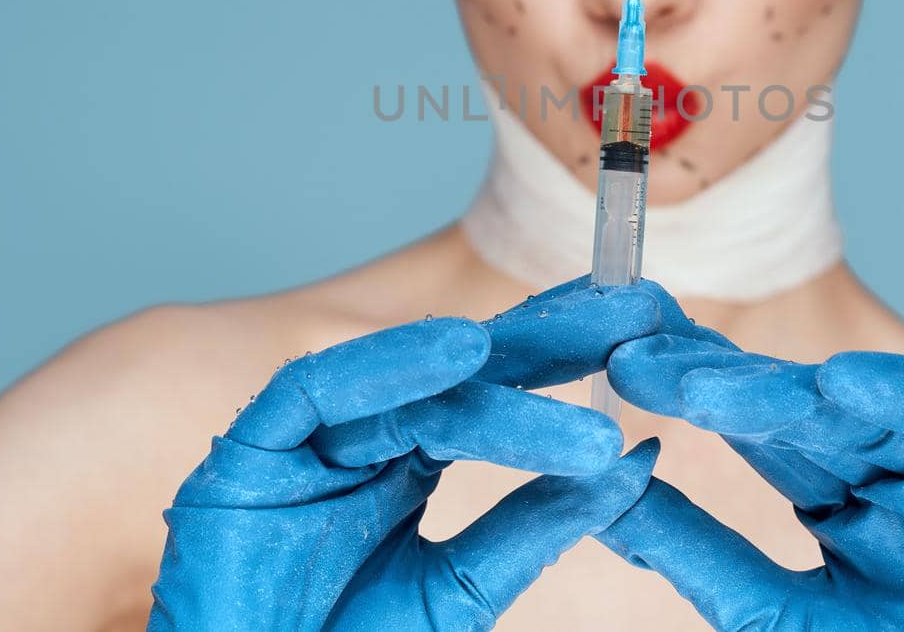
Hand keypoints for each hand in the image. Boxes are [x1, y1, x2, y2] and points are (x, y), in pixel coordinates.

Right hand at [148, 277, 661, 630]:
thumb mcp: (459, 595)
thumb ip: (534, 527)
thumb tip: (635, 459)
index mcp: (410, 461)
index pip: (499, 391)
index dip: (572, 356)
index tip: (655, 330)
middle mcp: (364, 436)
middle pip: (465, 372)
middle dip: (551, 337)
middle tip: (636, 309)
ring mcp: (308, 440)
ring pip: (412, 388)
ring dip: (500, 372)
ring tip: (583, 349)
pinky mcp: (248, 452)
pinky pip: (317, 389)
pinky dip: (387, 366)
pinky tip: (462, 349)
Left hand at [599, 320, 903, 629]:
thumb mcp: (776, 619)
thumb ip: (703, 556)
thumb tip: (609, 496)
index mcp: (839, 505)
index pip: (759, 429)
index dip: (696, 390)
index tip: (623, 365)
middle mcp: (893, 474)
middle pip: (803, 406)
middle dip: (722, 381)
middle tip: (641, 358)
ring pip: (869, 405)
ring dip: (788, 392)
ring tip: (710, 392)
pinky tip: (843, 384)